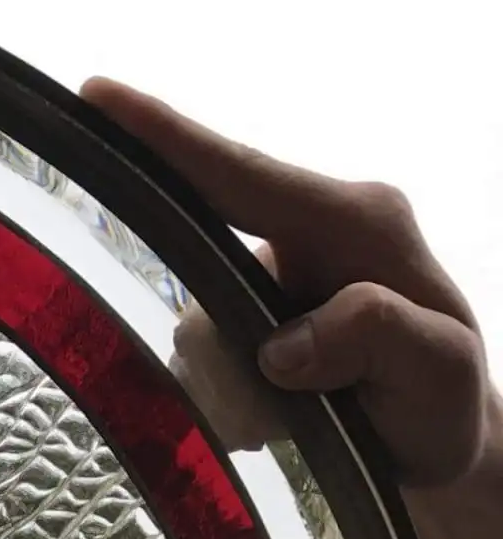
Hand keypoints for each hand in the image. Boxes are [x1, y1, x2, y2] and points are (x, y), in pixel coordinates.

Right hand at [80, 77, 496, 490]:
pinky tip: (271, 415)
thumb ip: (379, 336)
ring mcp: (273, 271)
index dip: (166, 136)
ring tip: (289, 420)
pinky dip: (220, 393)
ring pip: (193, 323)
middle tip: (266, 412)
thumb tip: (283, 345)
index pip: (243, 172)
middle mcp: (309, 230)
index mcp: (353, 221)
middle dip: (214, 339)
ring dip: (225, 384)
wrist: (433, 441)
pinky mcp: (249, 308)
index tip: (96, 97)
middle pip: (199, 254)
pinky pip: (197, 348)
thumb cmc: (442, 404)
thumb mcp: (439, 373)